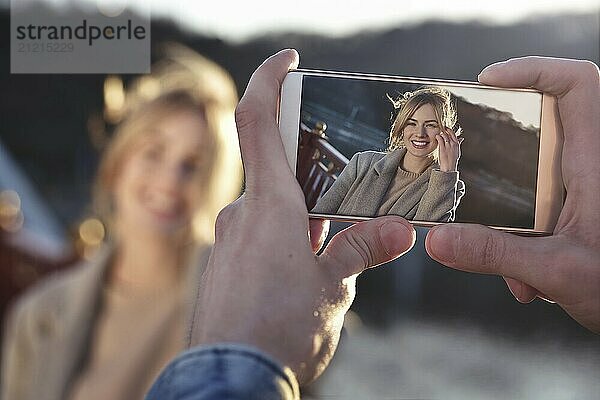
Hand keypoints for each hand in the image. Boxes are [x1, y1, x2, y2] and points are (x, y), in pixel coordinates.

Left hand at [189, 50, 415, 384]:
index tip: (288, 61)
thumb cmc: (279, 330)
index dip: (269, 80)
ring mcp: (228, 241)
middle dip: (312, 179)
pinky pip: (256, 238)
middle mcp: (241, 215)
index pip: (258, 120)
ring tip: (330, 253)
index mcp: (269, 206)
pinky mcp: (223, 266)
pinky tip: (302, 273)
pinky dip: (283, 241)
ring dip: (302, 220)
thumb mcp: (332, 287)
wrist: (229, 381)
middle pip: (277, 172)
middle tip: (342, 199)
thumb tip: (399, 230)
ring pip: (271, 211)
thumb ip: (360, 249)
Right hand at [425, 57, 599, 332]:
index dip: (533, 69)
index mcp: (594, 162)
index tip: (488, 79)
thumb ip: (495, 253)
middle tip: (469, 165)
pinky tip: (527, 280)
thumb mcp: (558, 269)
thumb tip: (440, 239)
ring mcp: (584, 192)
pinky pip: (541, 213)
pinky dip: (525, 243)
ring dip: (514, 222)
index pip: (576, 85)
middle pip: (544, 129)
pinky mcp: (579, 214)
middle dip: (503, 158)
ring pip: (537, 182)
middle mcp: (590, 167)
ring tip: (516, 268)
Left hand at [436, 127, 461, 171]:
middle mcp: (453, 144)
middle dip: (446, 129)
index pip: (454, 135)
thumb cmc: (452, 160)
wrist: (449, 167)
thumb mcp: (457, 151)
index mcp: (457, 144)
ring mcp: (448, 146)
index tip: (447, 128)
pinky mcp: (443, 148)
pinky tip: (436, 136)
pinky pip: (440, 140)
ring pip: (445, 136)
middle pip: (450, 134)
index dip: (450, 131)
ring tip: (439, 132)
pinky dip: (438, 137)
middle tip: (443, 127)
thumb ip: (458, 143)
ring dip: (442, 133)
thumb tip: (461, 138)